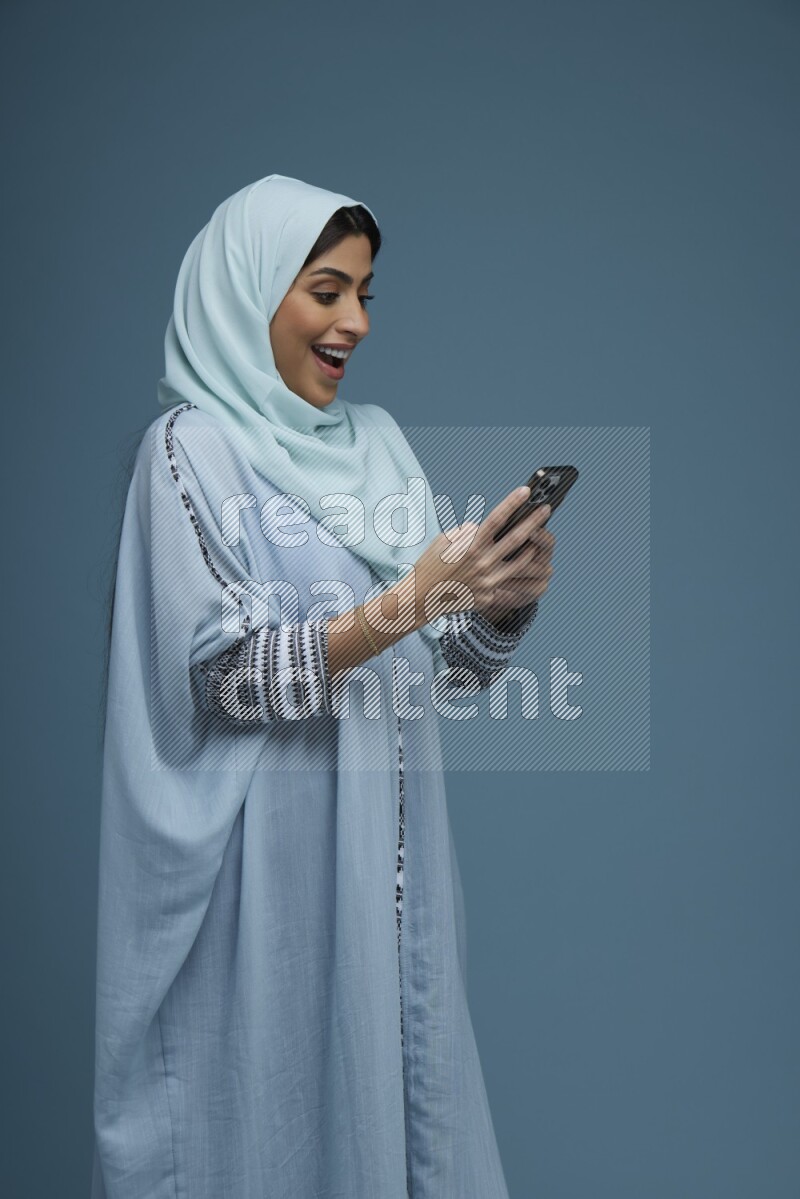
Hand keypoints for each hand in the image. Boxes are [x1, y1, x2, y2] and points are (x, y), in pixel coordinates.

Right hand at [411, 485, 555, 622]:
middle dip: (534, 521)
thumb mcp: (443, 541)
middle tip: (546, 509)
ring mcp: (488, 582)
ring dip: (531, 549)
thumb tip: (482, 528)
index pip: (496, 519)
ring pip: (520, 563)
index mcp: (470, 545)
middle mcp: (482, 563)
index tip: (526, 491)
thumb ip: (466, 532)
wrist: (421, 599)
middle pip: (516, 539)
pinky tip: (518, 566)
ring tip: (536, 540)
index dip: (512, 503)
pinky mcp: (489, 596)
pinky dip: (512, 572)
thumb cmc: (430, 565)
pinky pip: (506, 582)